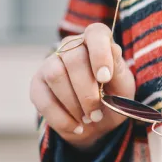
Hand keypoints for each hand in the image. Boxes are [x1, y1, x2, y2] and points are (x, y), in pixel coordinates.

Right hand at [29, 23, 135, 150]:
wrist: (98, 121)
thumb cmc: (114, 97)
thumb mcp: (124, 87)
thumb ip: (119, 71)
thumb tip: (114, 50)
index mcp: (97, 42)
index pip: (96, 34)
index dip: (100, 54)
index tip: (105, 78)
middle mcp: (71, 47)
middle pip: (74, 59)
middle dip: (87, 91)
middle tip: (97, 113)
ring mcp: (50, 64)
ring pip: (55, 75)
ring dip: (74, 104)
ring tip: (88, 119)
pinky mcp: (37, 84)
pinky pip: (43, 99)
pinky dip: (61, 118)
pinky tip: (76, 127)